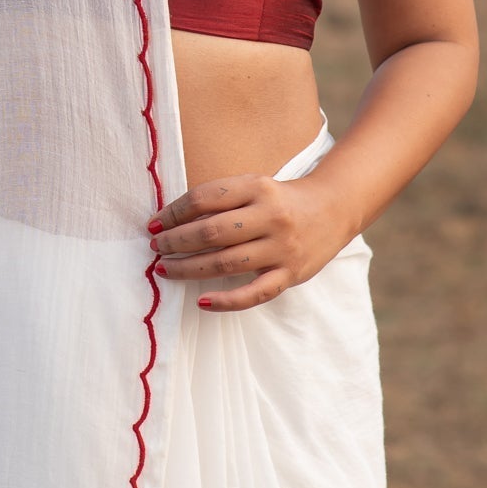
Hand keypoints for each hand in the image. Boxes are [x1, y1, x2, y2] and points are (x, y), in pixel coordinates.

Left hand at [147, 168, 355, 311]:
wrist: (332, 209)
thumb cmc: (279, 199)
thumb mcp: (253, 186)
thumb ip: (220, 199)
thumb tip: (172, 220)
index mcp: (257, 187)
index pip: (204, 199)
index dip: (173, 212)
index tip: (153, 223)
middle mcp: (270, 217)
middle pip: (211, 232)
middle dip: (176, 241)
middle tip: (156, 248)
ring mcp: (282, 248)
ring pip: (226, 263)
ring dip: (189, 268)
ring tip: (165, 269)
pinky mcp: (291, 275)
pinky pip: (255, 294)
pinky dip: (226, 301)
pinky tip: (201, 301)